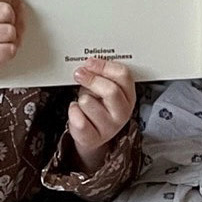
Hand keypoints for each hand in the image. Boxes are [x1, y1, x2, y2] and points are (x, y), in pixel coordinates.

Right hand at [0, 0, 18, 131]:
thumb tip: (20, 5)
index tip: (8, 7)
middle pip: (6, 10)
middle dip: (12, 21)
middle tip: (6, 28)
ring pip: (9, 31)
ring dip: (12, 39)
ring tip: (3, 41)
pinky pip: (9, 49)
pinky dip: (9, 52)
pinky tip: (0, 51)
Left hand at [66, 57, 136, 171]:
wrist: (92, 134)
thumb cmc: (98, 104)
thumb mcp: (103, 86)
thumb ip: (100, 75)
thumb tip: (88, 64)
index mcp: (128, 95)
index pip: (124, 76)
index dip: (104, 66)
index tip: (90, 62)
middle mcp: (122, 112)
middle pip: (111, 90)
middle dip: (91, 79)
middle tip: (79, 73)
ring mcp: (109, 127)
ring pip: (89, 103)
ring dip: (81, 98)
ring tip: (84, 101)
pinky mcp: (93, 138)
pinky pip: (78, 119)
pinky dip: (73, 111)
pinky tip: (77, 111)